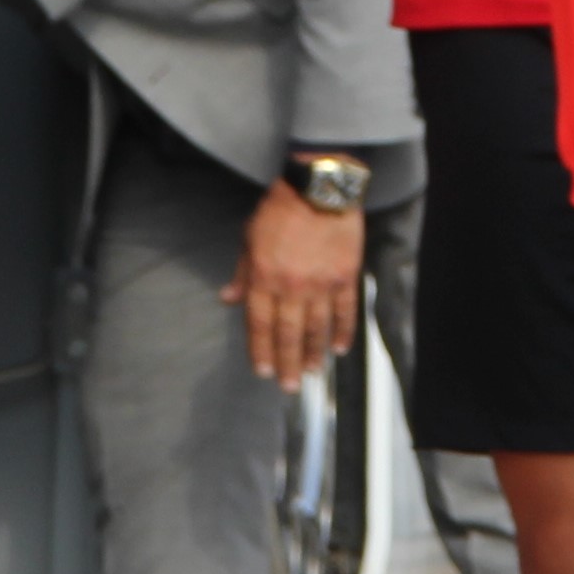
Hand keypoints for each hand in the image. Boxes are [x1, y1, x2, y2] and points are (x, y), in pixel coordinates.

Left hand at [225, 183, 368, 383]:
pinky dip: (343, 331)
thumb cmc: (281, 209)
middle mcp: (291, 286)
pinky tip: (340, 348)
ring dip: (314, 353)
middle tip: (290, 386)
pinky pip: (345, 311)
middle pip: (288, 334)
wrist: (319, 188)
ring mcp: (321, 284)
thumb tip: (228, 298)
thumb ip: (242, 272)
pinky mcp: (345, 276)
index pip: (260, 324)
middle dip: (288, 363)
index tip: (264, 371)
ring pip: (317, 328)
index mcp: (264, 277)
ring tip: (313, 371)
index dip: (261, 350)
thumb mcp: (250, 237)